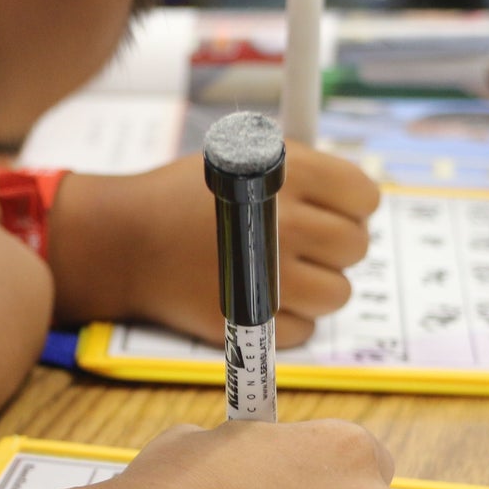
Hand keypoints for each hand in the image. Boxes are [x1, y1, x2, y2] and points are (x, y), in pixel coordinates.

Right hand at [50, 146, 379, 345]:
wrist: (125, 241)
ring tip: (286, 272)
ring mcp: (270, 277)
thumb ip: (303, 172)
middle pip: (355, 246)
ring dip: (319, 286)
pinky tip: (263, 297)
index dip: (355, 204)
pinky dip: (289, 319)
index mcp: (289, 175)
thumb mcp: (243, 158)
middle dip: (337, 245)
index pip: (363, 196)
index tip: (338, 210)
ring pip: (337, 294)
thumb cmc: (185, 196)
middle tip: (308, 243)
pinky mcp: (250, 320)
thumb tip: (355, 197)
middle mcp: (285, 225)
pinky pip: (304, 330)